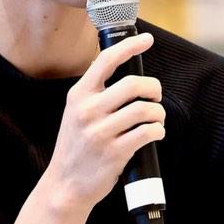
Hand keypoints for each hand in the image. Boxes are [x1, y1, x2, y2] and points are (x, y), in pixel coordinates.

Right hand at [43, 33, 164, 212]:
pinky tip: (155, 133)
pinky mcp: (114, 153)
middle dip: (154, 87)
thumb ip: (95, 91)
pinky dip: (158, 131)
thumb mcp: (76, 111)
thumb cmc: (77, 144)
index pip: (106, 60)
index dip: (130, 46)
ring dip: (158, 113)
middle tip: (156, 95)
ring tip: (156, 118)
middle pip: (133, 84)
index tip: (147, 39)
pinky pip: (147, 133)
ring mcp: (100, 132)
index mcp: (79, 95)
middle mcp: (87, 110)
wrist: (65, 184)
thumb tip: (124, 66)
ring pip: (144, 110)